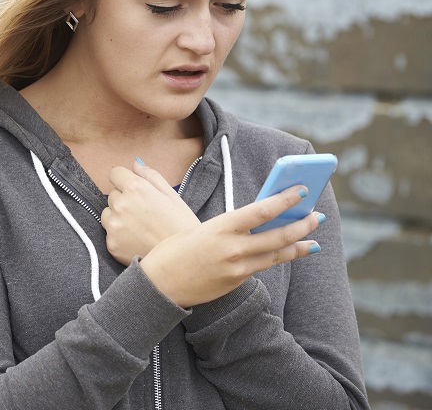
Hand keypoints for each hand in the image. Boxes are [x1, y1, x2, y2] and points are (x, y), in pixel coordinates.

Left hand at [101, 159, 199, 263]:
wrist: (185, 262)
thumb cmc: (182, 226)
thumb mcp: (172, 196)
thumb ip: (151, 176)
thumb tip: (135, 164)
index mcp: (136, 188)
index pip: (115, 173)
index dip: (125, 180)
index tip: (134, 190)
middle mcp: (121, 204)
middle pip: (113, 195)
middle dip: (124, 200)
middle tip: (144, 214)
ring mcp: (114, 226)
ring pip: (107, 213)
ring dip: (118, 217)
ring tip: (140, 228)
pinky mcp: (111, 244)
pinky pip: (110, 233)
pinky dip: (119, 236)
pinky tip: (138, 241)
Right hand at [139, 185, 322, 307]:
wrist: (159, 285)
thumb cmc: (173, 250)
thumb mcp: (199, 228)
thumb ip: (229, 223)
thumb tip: (256, 214)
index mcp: (220, 228)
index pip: (261, 211)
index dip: (285, 200)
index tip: (302, 190)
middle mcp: (233, 248)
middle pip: (278, 235)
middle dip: (302, 224)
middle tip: (317, 215)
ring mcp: (237, 268)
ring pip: (277, 255)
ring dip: (298, 245)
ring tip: (314, 239)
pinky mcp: (237, 282)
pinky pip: (262, 267)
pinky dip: (278, 258)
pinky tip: (289, 254)